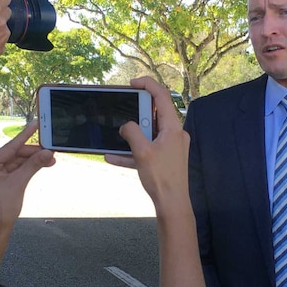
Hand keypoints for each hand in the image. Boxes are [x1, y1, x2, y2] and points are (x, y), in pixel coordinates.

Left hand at [0, 121, 54, 230]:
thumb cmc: (2, 208)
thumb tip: (48, 153)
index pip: (9, 146)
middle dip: (33, 152)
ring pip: (17, 160)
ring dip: (33, 160)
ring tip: (50, 158)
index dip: (25, 135)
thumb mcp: (19, 183)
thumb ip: (33, 165)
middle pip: (15, 153)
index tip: (36, 124)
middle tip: (51, 150)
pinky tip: (42, 164)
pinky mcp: (0, 178)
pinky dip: (28, 167)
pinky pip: (16, 168)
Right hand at [105, 77, 188, 203]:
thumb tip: (126, 126)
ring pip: (149, 132)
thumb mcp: (142, 152)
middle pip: (154, 114)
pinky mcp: (165, 158)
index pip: (162, 96)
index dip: (147, 85)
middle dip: (135, 114)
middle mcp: (174, 134)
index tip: (132, 83)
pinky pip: (147, 149)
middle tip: (123, 116)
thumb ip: (132, 132)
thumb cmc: (161, 178)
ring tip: (116, 137)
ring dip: (132, 134)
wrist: (172, 203)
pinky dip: (132, 151)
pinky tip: (112, 157)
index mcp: (173, 128)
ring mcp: (171, 146)